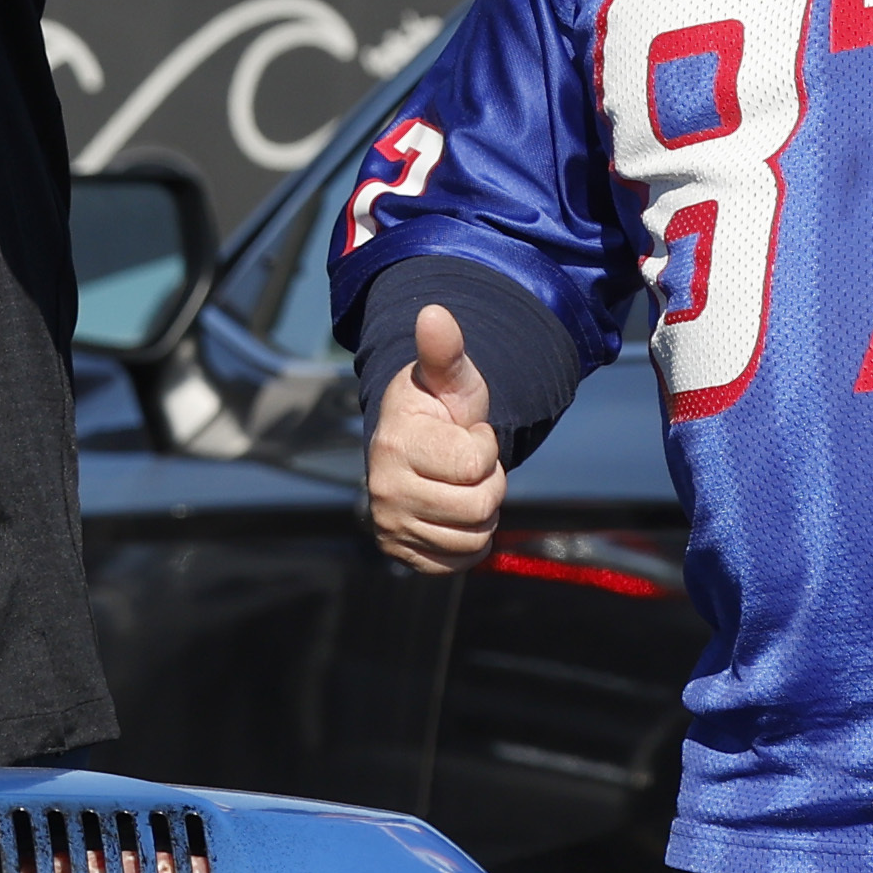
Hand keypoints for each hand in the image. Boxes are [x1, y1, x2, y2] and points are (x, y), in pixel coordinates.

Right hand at [363, 304, 505, 577]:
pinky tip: (455, 511)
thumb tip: (434, 312)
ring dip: (482, 511)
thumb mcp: (449, 378)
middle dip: (488, 482)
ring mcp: (391, 527)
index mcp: (395, 445)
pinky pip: (463, 560)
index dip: (484, 447)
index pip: (475, 464)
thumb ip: (445, 350)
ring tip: (460, 485)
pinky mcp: (403, 555)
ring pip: (475, 537)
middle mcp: (384, 491)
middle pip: (479, 506)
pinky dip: (472, 540)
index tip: (465, 432)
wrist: (415, 444)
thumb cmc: (438, 409)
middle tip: (467, 464)